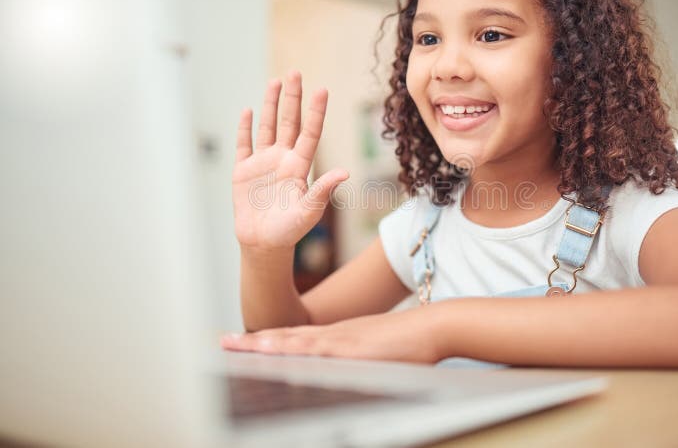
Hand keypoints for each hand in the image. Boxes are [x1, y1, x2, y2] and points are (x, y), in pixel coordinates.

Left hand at [220, 307, 446, 363]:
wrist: (434, 327)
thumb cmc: (411, 342)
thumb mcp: (375, 351)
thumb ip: (356, 358)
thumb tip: (346, 369)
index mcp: (337, 337)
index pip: (294, 340)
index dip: (267, 342)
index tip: (242, 343)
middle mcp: (333, 336)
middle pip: (286, 338)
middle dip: (253, 342)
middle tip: (223, 342)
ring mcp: (341, 341)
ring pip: (293, 342)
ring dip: (262, 344)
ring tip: (235, 346)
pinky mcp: (352, 349)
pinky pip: (316, 350)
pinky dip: (292, 352)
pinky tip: (275, 353)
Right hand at [232, 71, 348, 250]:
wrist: (264, 245)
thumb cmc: (291, 230)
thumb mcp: (310, 210)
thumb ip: (323, 190)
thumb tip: (345, 173)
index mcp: (300, 166)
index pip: (310, 132)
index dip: (316, 111)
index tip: (322, 89)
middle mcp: (283, 159)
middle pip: (289, 122)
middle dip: (292, 97)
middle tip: (295, 72)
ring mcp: (263, 163)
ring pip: (268, 127)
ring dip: (270, 104)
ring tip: (275, 81)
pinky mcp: (243, 172)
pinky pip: (245, 145)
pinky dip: (245, 128)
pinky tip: (249, 111)